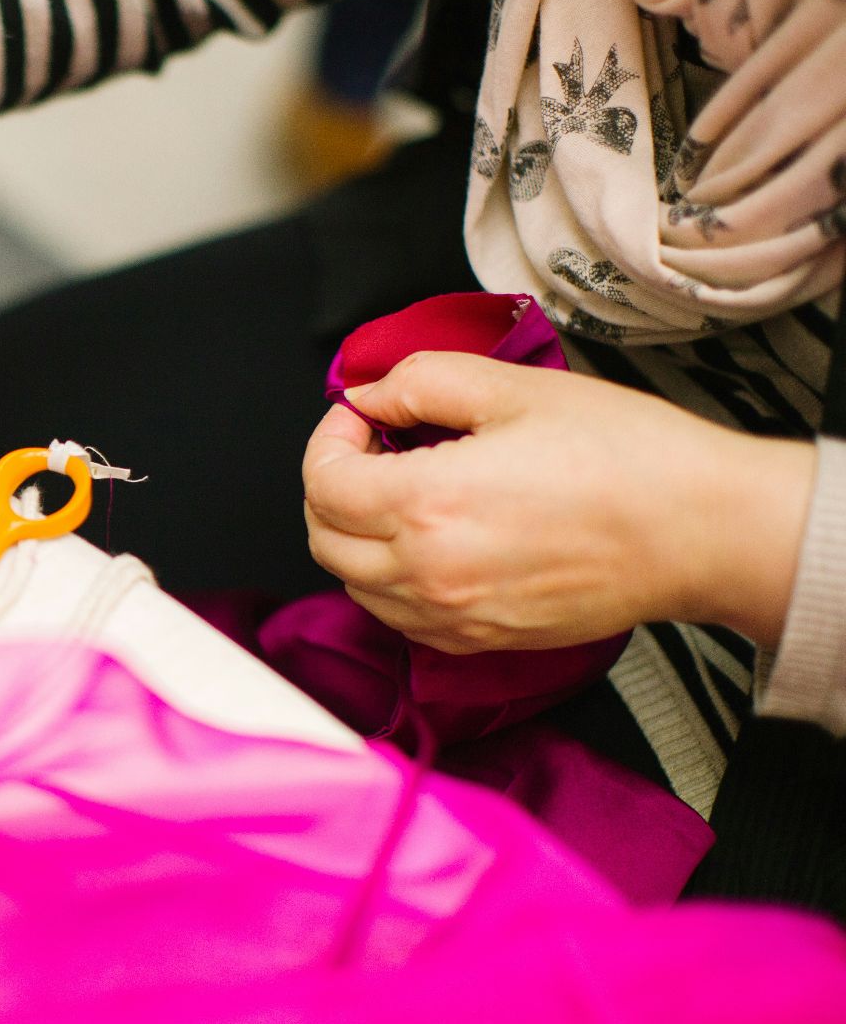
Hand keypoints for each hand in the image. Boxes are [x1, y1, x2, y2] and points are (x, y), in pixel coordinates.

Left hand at [301, 351, 814, 652]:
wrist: (701, 531)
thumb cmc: (626, 457)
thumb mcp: (514, 389)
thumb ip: (420, 383)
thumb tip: (369, 396)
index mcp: (426, 504)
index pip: (321, 481)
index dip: (330, 436)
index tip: (361, 415)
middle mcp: (428, 572)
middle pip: (323, 536)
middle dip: (332, 484)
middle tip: (374, 447)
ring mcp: (452, 616)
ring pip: (354, 582)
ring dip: (356, 534)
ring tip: (404, 490)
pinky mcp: (481, 640)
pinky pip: (399, 617)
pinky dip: (390, 579)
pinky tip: (430, 540)